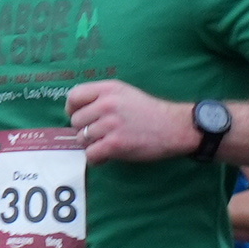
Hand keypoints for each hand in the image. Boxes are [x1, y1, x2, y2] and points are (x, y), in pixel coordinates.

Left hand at [62, 81, 199, 161]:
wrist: (175, 127)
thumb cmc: (149, 112)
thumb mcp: (125, 93)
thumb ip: (101, 97)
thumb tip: (75, 111)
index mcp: (108, 89)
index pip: (74, 96)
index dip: (72, 109)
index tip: (80, 116)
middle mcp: (107, 104)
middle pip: (76, 121)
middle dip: (84, 130)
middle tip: (101, 133)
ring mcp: (110, 124)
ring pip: (82, 139)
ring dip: (92, 144)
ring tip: (108, 143)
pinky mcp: (115, 144)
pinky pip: (90, 155)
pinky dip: (97, 158)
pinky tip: (107, 155)